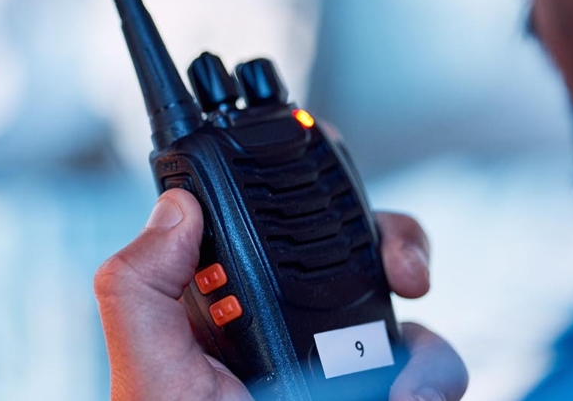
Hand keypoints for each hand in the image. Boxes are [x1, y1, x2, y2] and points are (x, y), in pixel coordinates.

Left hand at [94, 189, 467, 400]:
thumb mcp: (148, 377)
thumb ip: (140, 287)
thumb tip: (175, 206)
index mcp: (223, 307)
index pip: (273, 221)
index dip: (310, 191)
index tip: (334, 194)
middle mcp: (288, 329)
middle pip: (360, 251)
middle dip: (395, 247)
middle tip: (408, 272)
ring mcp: (341, 372)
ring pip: (410, 317)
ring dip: (422, 348)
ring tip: (402, 394)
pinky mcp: (381, 399)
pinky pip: (430, 376)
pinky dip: (431, 386)